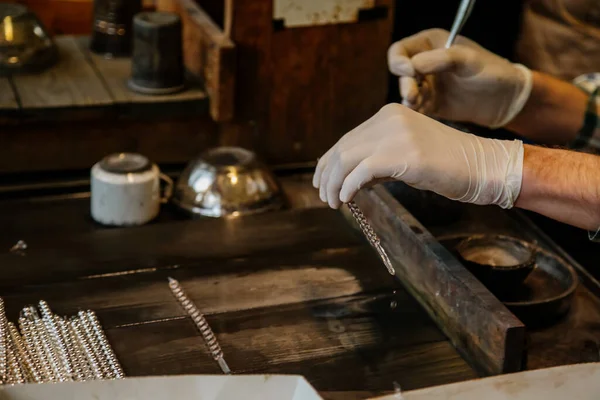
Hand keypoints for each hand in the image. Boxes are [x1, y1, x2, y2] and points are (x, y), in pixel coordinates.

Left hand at [313, 104, 523, 208]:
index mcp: (389, 113)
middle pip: (343, 147)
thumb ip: (376, 160)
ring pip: (347, 158)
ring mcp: (397, 134)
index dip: (328, 161)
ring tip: (333, 202)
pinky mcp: (404, 153)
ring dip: (334, 183)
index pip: (348, 138)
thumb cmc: (446, 165)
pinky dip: (349, 186)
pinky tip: (347, 199)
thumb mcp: (405, 155)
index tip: (321, 181)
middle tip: (324, 196)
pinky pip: (362, 171)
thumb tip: (345, 178)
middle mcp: (389, 118)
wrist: (482, 166)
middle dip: (327, 174)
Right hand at [387, 29, 532, 127]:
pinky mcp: (431, 105)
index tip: (410, 72)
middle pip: (400, 74)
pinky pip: (415, 109)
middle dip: (405, 85)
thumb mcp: (469, 60)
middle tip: (412, 96)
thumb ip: (442, 59)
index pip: (400, 50)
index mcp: (430, 45)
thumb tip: (413, 65)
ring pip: (406, 93)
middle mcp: (425, 64)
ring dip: (409, 101)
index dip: (399, 61)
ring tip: (418, 106)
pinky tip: (423, 115)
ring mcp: (427, 85)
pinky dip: (416, 113)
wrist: (506, 100)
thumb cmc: (492, 72)